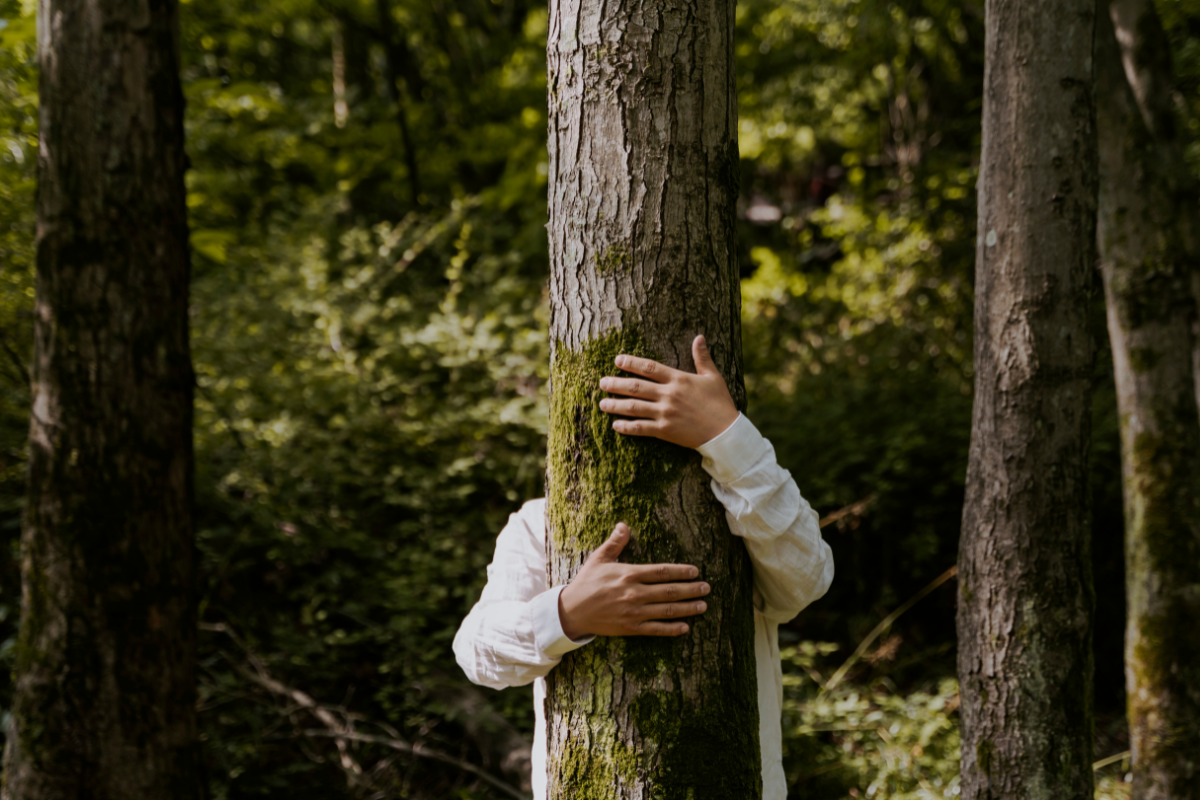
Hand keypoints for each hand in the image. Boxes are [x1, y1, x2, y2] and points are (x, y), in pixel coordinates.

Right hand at [558, 523, 710, 639]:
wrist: (572, 611)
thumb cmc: (586, 582)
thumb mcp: (598, 559)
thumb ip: (615, 543)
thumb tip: (624, 525)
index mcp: (629, 574)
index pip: (661, 571)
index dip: (680, 571)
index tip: (695, 571)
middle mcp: (634, 593)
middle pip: (669, 591)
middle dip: (690, 589)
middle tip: (706, 588)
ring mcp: (634, 612)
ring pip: (667, 611)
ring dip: (687, 608)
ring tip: (702, 606)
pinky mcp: (631, 628)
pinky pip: (656, 629)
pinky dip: (672, 629)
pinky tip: (685, 627)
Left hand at [598, 335, 738, 448]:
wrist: (726, 432)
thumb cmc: (720, 403)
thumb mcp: (713, 377)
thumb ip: (702, 357)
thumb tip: (699, 337)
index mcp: (678, 379)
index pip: (649, 368)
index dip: (631, 363)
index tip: (617, 360)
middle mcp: (669, 395)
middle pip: (636, 387)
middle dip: (616, 384)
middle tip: (602, 382)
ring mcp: (665, 413)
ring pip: (634, 407)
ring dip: (616, 405)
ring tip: (602, 403)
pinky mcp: (665, 431)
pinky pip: (641, 428)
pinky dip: (627, 427)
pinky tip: (616, 425)